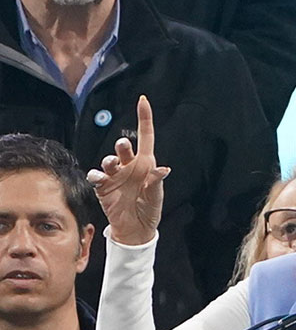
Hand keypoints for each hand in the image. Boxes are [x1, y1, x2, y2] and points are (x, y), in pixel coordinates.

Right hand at [87, 95, 168, 246]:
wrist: (136, 228)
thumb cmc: (148, 209)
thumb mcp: (156, 197)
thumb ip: (157, 183)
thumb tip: (164, 170)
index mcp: (145, 164)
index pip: (145, 137)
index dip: (144, 119)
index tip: (143, 101)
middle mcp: (129, 166)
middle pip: (124, 149)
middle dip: (122, 146)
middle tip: (124, 147)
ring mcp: (115, 175)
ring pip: (109, 160)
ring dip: (110, 160)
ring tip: (113, 164)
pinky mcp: (103, 187)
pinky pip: (97, 176)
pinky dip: (97, 175)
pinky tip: (100, 177)